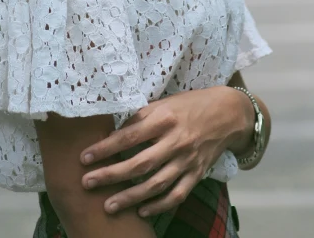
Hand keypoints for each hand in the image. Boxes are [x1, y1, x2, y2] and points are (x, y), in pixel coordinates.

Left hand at [80, 86, 244, 217]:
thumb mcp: (165, 102)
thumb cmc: (190, 104)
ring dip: (130, 197)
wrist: (229, 113)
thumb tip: (113, 130)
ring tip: (109, 205)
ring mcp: (188, 160)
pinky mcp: (197, 173)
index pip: (129, 135)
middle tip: (87, 183)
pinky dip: (159, 205)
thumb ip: (142, 117)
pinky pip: (177, 194)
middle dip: (111, 175)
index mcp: (164, 117)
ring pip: (156, 184)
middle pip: (139, 163)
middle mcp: (176, 140)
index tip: (84, 157)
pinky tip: (142, 211)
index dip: (105, 148)